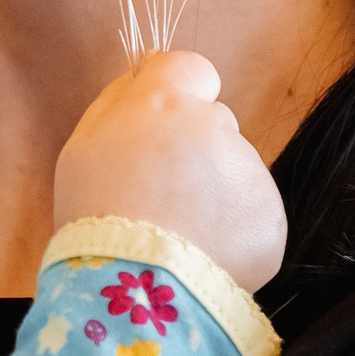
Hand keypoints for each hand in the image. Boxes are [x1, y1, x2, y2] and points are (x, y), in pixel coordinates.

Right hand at [52, 52, 285, 290]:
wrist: (133, 286)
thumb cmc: (95, 213)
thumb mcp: (84, 145)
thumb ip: (119, 101)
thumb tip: (147, 71)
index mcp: (165, 102)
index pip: (192, 69)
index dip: (181, 94)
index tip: (165, 122)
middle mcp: (215, 126)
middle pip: (213, 126)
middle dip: (193, 153)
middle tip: (159, 197)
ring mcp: (248, 172)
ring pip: (232, 174)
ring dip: (212, 197)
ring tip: (177, 236)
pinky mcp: (270, 218)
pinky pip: (250, 218)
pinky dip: (231, 235)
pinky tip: (199, 255)